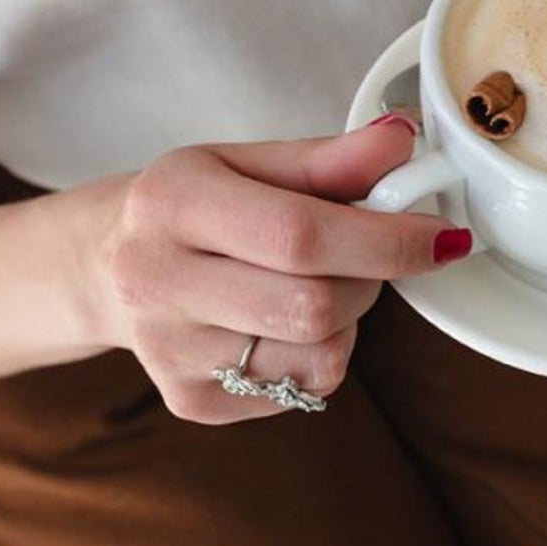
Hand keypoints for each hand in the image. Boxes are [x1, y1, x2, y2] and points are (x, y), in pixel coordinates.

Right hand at [93, 116, 466, 422]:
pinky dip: (320, 353)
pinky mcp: (190, 402)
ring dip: (349, 319)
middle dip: (370, 278)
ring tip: (317, 282)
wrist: (104, 265)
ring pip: (318, 356)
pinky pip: (301, 390)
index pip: (299, 234)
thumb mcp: (249, 161)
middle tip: (366, 253)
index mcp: (173, 202)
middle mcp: (158, 281)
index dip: (385, 239)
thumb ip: (330, 158)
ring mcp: (170, 352)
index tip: (443, 236)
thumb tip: (404, 143)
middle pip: (314, 305)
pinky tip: (283, 319)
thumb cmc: (192, 204)